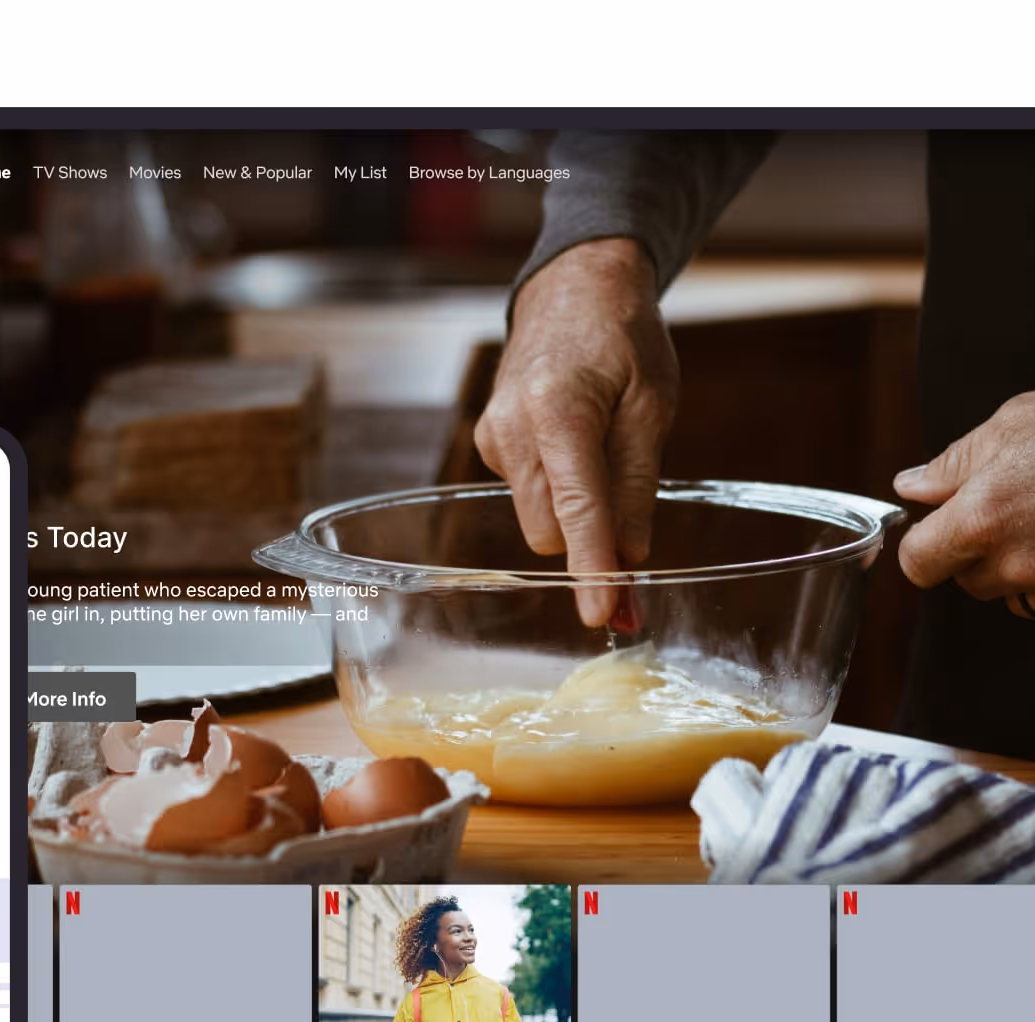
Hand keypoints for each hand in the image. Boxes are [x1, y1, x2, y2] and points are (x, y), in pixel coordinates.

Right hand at [476, 238, 679, 625]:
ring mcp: (492, 438)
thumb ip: (638, 486)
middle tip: (635, 537)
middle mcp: (511, 429)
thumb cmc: (622, 339)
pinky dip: (556, 487)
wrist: (573, 289)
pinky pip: (527, 493)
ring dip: (574, 511)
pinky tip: (573, 444)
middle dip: (590, 541)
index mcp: (558, 412)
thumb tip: (632, 560)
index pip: (577, 511)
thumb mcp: (652, 406)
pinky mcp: (487, 443)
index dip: (593, 569)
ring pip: (537, 518)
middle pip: (551, 529)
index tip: (602, 615)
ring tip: (603, 453)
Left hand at [895, 392, 1034, 620]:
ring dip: (1016, 566)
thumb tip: (913, 486)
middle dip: (973, 552)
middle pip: (966, 581)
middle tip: (1005, 509)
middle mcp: (1018, 559)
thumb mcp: (1012, 426)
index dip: (922, 546)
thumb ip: (954, 464)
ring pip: (1012, 593)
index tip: (935, 526)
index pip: (918, 564)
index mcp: (983, 517)